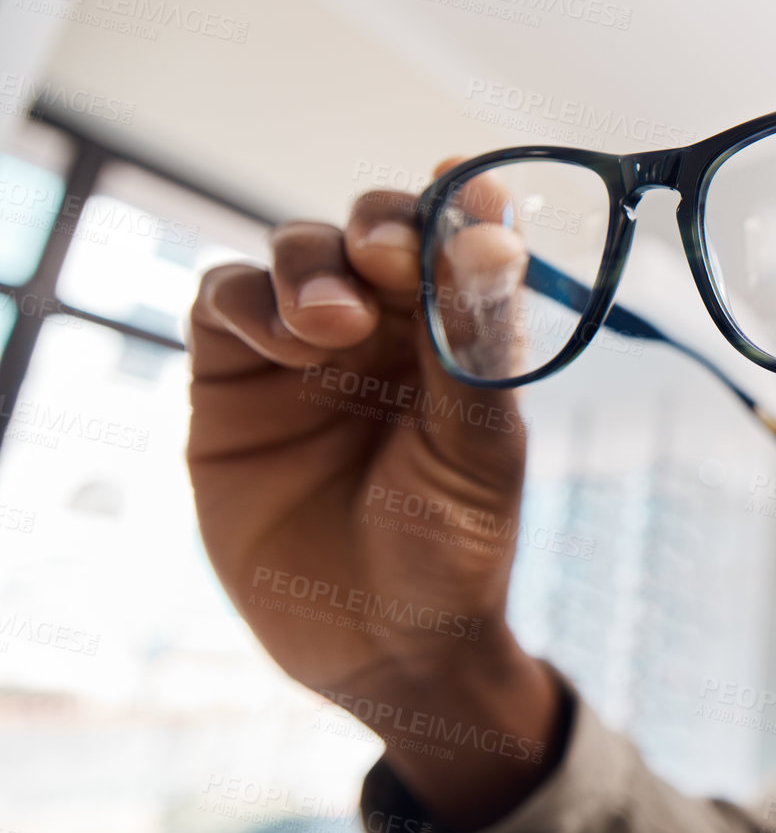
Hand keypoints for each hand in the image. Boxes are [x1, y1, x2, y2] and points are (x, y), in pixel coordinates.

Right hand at [186, 161, 560, 830]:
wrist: (384, 648)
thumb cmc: (452, 552)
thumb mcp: (478, 449)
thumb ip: (473, 341)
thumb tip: (491, 231)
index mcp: (456, 336)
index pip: (452, 238)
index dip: (451, 203)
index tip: (456, 184)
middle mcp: (385, 333)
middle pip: (370, 229)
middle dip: (379, 226)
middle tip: (389, 260)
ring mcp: (305, 353)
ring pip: (297, 253)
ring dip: (314, 265)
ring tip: (333, 325)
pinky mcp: (234, 382)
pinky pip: (226, 303)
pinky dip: (250, 301)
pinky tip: (286, 341)